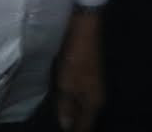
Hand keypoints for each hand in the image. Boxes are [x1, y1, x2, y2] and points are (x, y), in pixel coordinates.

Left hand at [55, 11, 103, 131]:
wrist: (84, 29)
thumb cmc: (76, 57)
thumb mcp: (68, 83)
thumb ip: (67, 105)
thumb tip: (67, 127)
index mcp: (94, 101)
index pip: (86, 125)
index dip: (74, 131)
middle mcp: (96, 95)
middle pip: (84, 116)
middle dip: (73, 123)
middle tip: (55, 127)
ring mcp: (91, 83)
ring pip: (80, 104)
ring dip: (70, 110)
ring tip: (55, 117)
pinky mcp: (84, 73)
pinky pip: (76, 92)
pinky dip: (69, 98)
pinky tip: (58, 98)